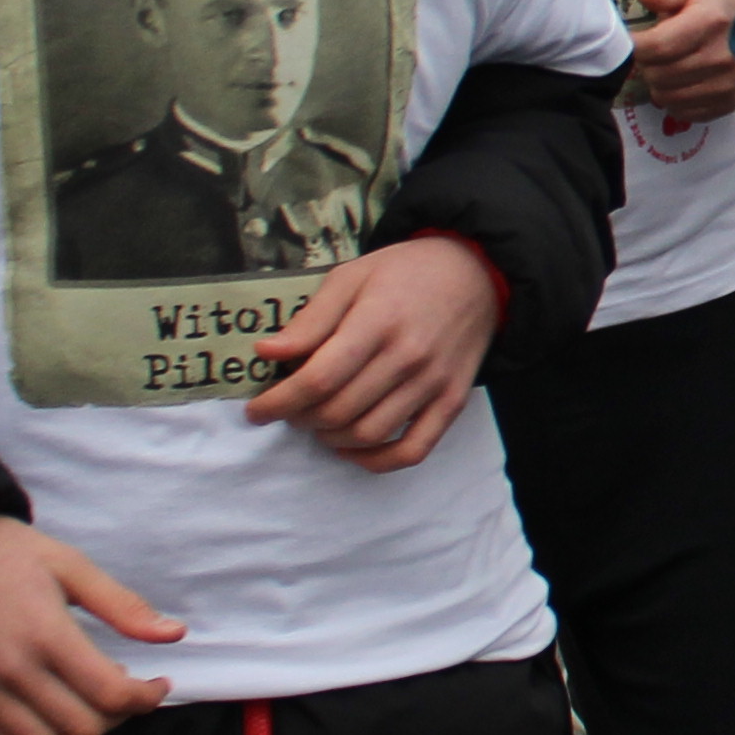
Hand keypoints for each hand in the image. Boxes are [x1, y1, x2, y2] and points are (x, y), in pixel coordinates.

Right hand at [0, 513, 181, 734]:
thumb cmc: (2, 553)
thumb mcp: (70, 564)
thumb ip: (122, 606)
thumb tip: (174, 634)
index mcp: (47, 632)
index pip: (112, 694)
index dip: (147, 698)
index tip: (156, 685)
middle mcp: (10, 668)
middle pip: (82, 728)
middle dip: (115, 715)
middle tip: (119, 690)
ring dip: (69, 729)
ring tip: (77, 698)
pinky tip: (35, 711)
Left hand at [245, 237, 503, 470]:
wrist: (477, 273)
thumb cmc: (406, 272)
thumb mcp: (351, 277)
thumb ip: (310, 319)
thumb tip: (267, 353)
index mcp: (378, 320)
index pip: (319, 378)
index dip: (280, 401)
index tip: (256, 410)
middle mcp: (408, 356)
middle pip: (339, 410)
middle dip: (300, 418)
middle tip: (288, 410)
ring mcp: (433, 383)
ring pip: (369, 434)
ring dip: (330, 438)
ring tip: (317, 423)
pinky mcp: (452, 401)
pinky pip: (413, 450)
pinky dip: (376, 461)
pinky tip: (351, 449)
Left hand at [624, 0, 734, 122]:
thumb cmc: (719, 8)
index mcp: (711, 22)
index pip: (657, 47)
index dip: (635, 47)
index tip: (631, 42)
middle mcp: (722, 57)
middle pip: (658, 75)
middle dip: (647, 65)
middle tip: (653, 54)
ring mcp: (727, 84)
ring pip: (667, 97)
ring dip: (659, 85)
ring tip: (667, 68)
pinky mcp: (728, 103)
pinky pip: (683, 113)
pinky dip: (675, 101)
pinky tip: (682, 84)